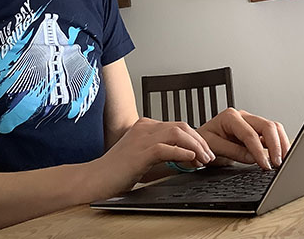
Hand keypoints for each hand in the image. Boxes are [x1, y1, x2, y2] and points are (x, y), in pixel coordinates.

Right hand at [91, 117, 215, 194]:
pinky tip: (191, 160)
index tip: (205, 152)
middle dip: (199, 141)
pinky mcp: (139, 153)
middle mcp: (144, 127)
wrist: (94, 179)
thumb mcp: (144, 158)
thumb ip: (164, 153)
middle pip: (181, 126)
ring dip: (195, 146)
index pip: (178, 125)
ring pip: (177, 133)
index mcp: (145, 126)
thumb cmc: (117, 172)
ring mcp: (141, 138)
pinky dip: (182, 153)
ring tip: (204, 159)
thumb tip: (189, 158)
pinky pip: (165, 148)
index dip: (195, 138)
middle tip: (209, 156)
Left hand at [197, 108, 289, 169]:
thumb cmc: (204, 142)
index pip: (250, 134)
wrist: (200, 142)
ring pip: (274, 128)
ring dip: (281, 144)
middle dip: (276, 145)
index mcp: (230, 117)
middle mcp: (243, 117)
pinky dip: (280, 145)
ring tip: (284, 161)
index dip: (259, 151)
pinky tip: (281, 156)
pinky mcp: (257, 131)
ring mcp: (252, 123)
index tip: (265, 165)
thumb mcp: (213, 147)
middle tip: (278, 164)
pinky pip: (273, 135)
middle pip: (267, 126)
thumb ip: (233, 151)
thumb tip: (253, 158)